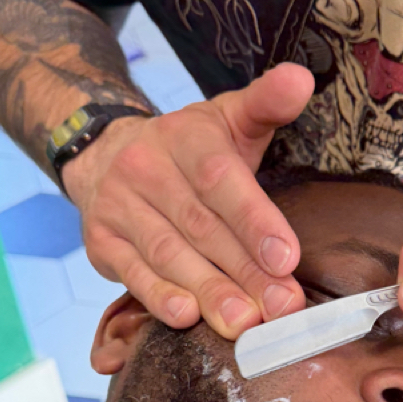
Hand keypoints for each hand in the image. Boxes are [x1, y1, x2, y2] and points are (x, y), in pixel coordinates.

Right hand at [62, 64, 313, 339]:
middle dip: (245, 271)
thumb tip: (301, 78)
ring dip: (209, 292)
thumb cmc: (190, 150)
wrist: (106, 154)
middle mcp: (147, 168)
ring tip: (244, 323)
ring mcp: (119, 207)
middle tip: (281, 307)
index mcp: (186, 137)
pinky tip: (186, 318)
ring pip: (169, 254)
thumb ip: (266, 104)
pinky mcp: (102, 242)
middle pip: (202, 227)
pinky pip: (132, 272)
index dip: (255, 221)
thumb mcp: (228, 118)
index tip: (287, 258)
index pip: (222, 180)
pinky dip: (158, 297)